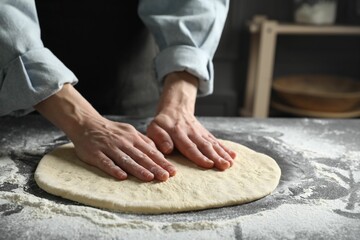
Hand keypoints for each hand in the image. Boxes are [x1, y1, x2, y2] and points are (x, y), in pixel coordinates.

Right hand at [35, 84, 175, 180]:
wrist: (86, 123)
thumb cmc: (111, 131)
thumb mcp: (130, 132)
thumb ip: (144, 141)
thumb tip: (159, 152)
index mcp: (132, 137)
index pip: (150, 152)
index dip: (162, 162)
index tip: (172, 171)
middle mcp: (123, 142)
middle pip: (141, 157)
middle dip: (154, 167)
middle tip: (166, 177)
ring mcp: (109, 148)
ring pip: (126, 160)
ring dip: (138, 169)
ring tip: (149, 178)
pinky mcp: (95, 154)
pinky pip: (106, 162)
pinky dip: (114, 169)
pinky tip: (122, 177)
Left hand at [147, 72, 235, 169]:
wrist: (175, 109)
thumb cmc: (162, 124)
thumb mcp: (154, 128)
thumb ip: (159, 138)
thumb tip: (167, 149)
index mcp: (178, 133)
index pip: (189, 146)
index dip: (199, 156)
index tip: (208, 164)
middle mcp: (192, 133)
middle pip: (205, 146)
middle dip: (215, 156)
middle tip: (224, 166)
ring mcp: (201, 133)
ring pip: (213, 144)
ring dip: (222, 154)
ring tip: (231, 163)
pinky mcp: (206, 134)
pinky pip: (217, 141)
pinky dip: (225, 148)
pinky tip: (233, 155)